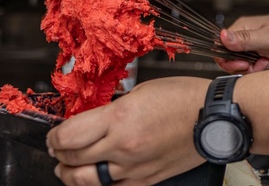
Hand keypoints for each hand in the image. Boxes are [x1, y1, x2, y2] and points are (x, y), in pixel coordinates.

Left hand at [47, 77, 208, 185]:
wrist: (215, 117)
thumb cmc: (185, 98)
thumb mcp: (141, 91)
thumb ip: (113, 108)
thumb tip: (93, 119)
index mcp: (120, 118)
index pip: (68, 136)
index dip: (54, 136)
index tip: (54, 134)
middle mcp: (123, 146)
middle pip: (72, 158)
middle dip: (59, 152)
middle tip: (57, 147)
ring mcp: (134, 166)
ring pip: (86, 180)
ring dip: (70, 173)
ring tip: (67, 167)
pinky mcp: (146, 179)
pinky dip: (98, 183)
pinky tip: (96, 175)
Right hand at [216, 13, 268, 73]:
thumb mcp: (268, 38)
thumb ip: (245, 40)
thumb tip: (222, 36)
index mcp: (242, 29)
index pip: (221, 48)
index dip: (229, 61)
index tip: (245, 64)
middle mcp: (245, 39)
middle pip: (234, 63)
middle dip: (251, 67)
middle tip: (266, 61)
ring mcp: (254, 49)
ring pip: (248, 70)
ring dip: (263, 69)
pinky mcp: (262, 58)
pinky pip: (259, 71)